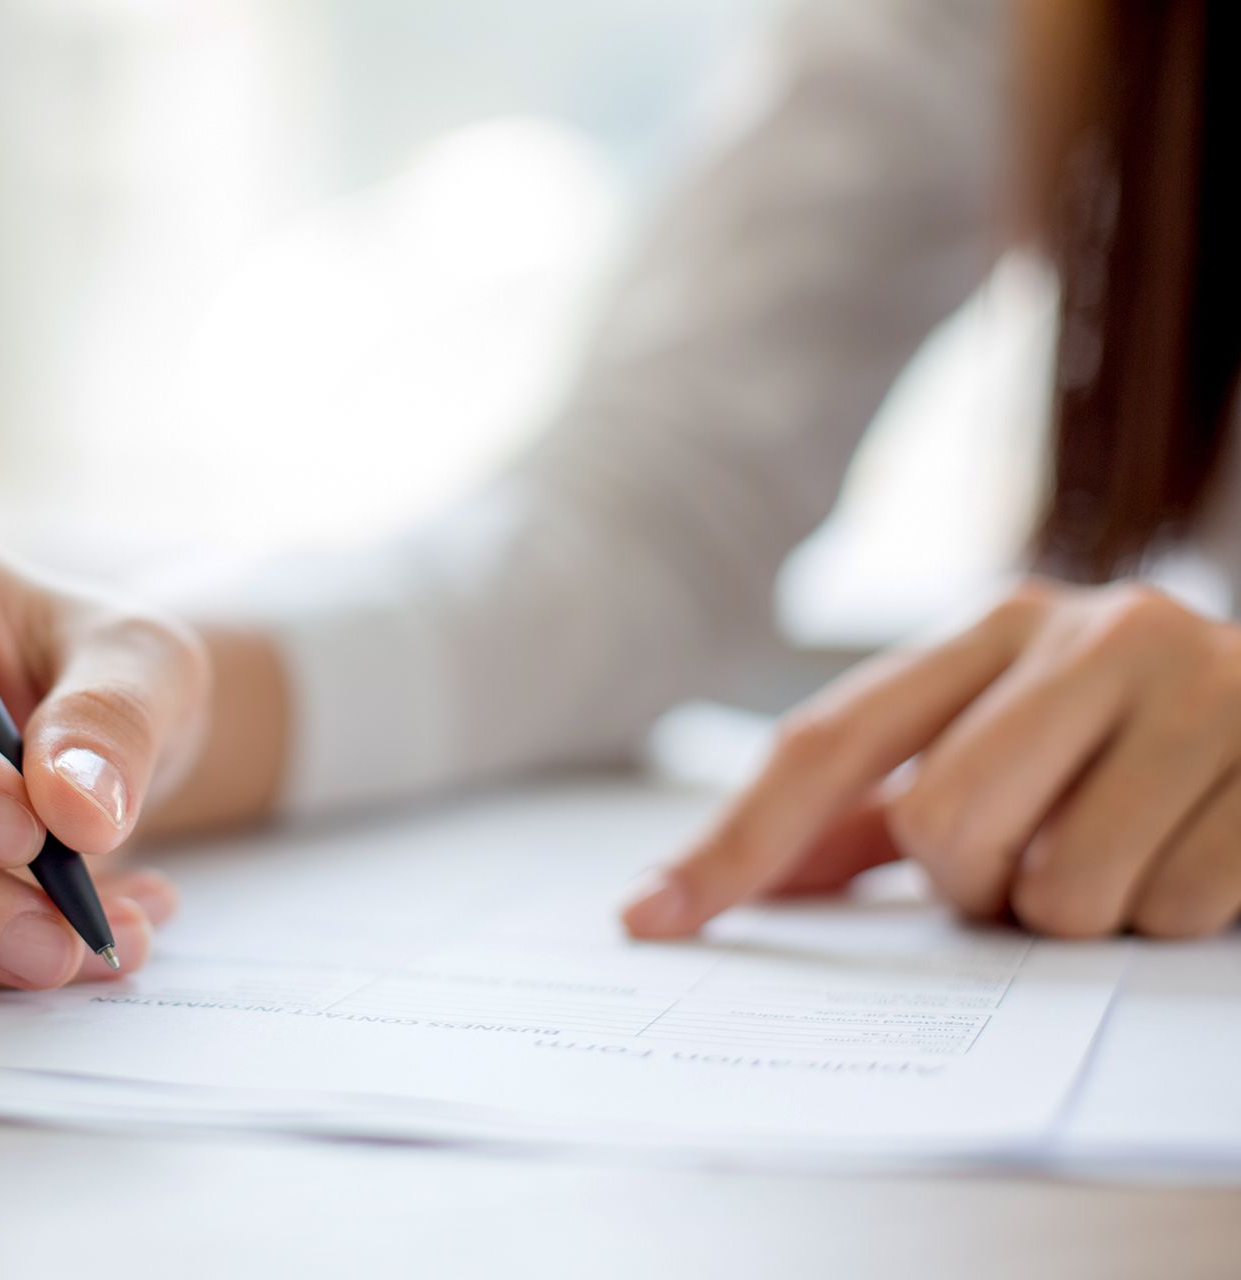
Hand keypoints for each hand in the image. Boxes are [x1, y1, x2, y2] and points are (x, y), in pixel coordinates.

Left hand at [623, 579, 1240, 939]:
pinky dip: (1172, 916)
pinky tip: (1199, 853)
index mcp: (995, 624)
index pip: (828, 743)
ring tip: (1126, 852)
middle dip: (977, 887)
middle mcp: (1091, 629)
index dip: (737, 840)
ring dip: (1077, 913)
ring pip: (1060, 888)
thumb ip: (872, 811)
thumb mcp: (1006, 745)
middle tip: (1031, 869)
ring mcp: (1199, 685)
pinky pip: (1173, 907)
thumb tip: (719, 885)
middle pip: (941, 826)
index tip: (652, 918)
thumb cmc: (1134, 744)